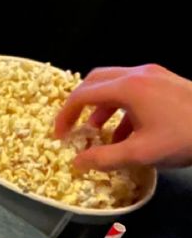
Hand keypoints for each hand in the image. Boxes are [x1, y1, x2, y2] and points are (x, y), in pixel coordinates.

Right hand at [54, 64, 191, 169]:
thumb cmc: (184, 137)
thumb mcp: (140, 154)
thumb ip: (104, 158)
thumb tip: (76, 163)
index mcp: (128, 87)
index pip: (82, 94)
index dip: (65, 115)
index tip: (59, 135)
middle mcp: (138, 74)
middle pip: (96, 81)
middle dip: (80, 105)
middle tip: (73, 127)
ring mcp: (154, 75)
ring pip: (115, 85)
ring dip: (101, 108)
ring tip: (98, 134)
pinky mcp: (166, 82)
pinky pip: (133, 90)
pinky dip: (121, 108)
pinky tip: (126, 133)